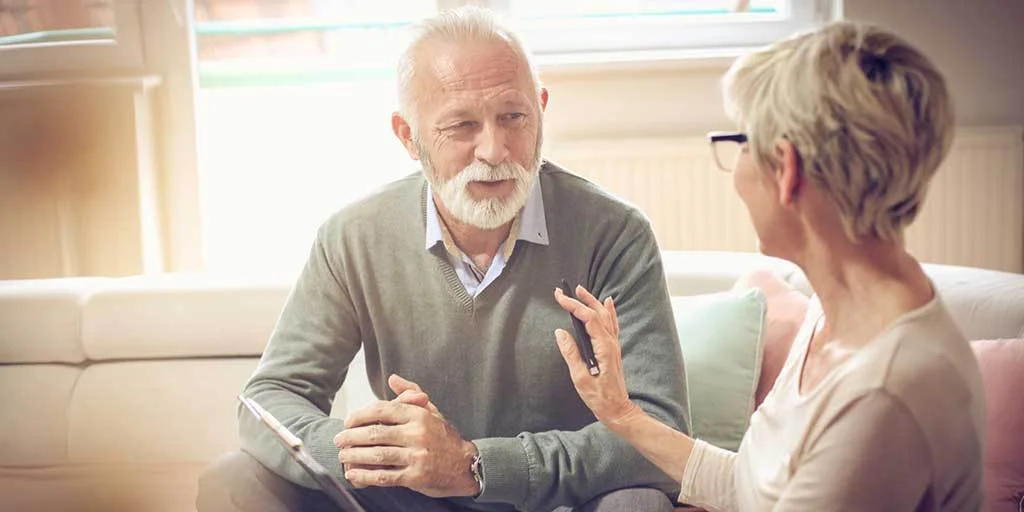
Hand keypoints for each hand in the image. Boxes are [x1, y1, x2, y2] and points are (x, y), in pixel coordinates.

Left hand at [340, 374, 444, 473]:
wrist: (466, 465)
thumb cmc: (445, 437)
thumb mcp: (432, 411)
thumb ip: (411, 393)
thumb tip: (393, 378)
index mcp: (419, 415)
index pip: (382, 410)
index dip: (360, 416)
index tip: (348, 421)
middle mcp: (417, 434)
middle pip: (375, 433)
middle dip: (352, 437)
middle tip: (338, 440)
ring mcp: (417, 456)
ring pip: (377, 455)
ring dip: (355, 456)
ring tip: (343, 456)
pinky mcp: (416, 477)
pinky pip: (384, 476)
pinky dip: (365, 476)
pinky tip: (353, 474)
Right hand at [553, 285, 641, 426]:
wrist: (618, 409)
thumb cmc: (599, 397)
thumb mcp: (580, 378)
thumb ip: (571, 353)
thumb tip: (560, 333)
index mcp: (603, 347)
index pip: (588, 318)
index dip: (573, 305)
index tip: (559, 297)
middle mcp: (611, 342)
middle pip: (598, 312)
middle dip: (581, 299)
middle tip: (566, 289)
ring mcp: (614, 345)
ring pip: (605, 316)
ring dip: (593, 301)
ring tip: (581, 290)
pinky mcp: (613, 349)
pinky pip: (612, 324)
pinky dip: (609, 311)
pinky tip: (608, 303)